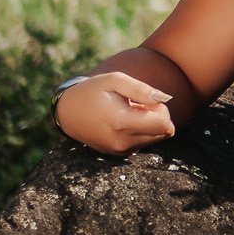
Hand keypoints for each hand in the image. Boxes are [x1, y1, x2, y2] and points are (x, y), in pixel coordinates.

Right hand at [54, 72, 175, 154]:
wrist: (67, 112)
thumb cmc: (92, 91)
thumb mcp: (115, 80)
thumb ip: (142, 89)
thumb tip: (166, 98)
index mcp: (122, 123)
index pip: (164, 125)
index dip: (162, 110)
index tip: (146, 100)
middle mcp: (122, 142)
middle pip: (163, 132)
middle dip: (158, 116)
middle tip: (137, 104)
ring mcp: (120, 150)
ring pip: (156, 138)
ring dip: (149, 124)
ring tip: (128, 111)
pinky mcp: (119, 154)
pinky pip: (144, 142)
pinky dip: (141, 131)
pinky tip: (123, 121)